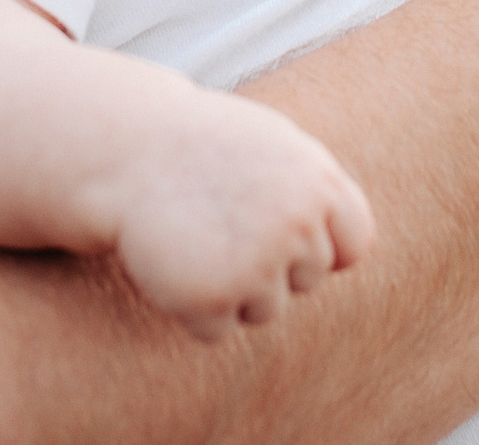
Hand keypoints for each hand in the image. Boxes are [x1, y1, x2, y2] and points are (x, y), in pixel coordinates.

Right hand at [102, 89, 375, 341]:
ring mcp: (256, 267)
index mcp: (321, 186)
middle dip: (267, 260)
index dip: (314, 241)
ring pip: (264, 310)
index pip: (351, 247)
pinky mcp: (211, 300)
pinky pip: (217, 329)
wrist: (127, 151)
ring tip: (198, 234)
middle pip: (306, 280)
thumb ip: (320, 196)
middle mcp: (297, 227)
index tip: (276, 219)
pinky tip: (175, 260)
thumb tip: (350, 255)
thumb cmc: (204, 148)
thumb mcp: (276, 149)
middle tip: (221, 217)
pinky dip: (193, 307)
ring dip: (231, 287)